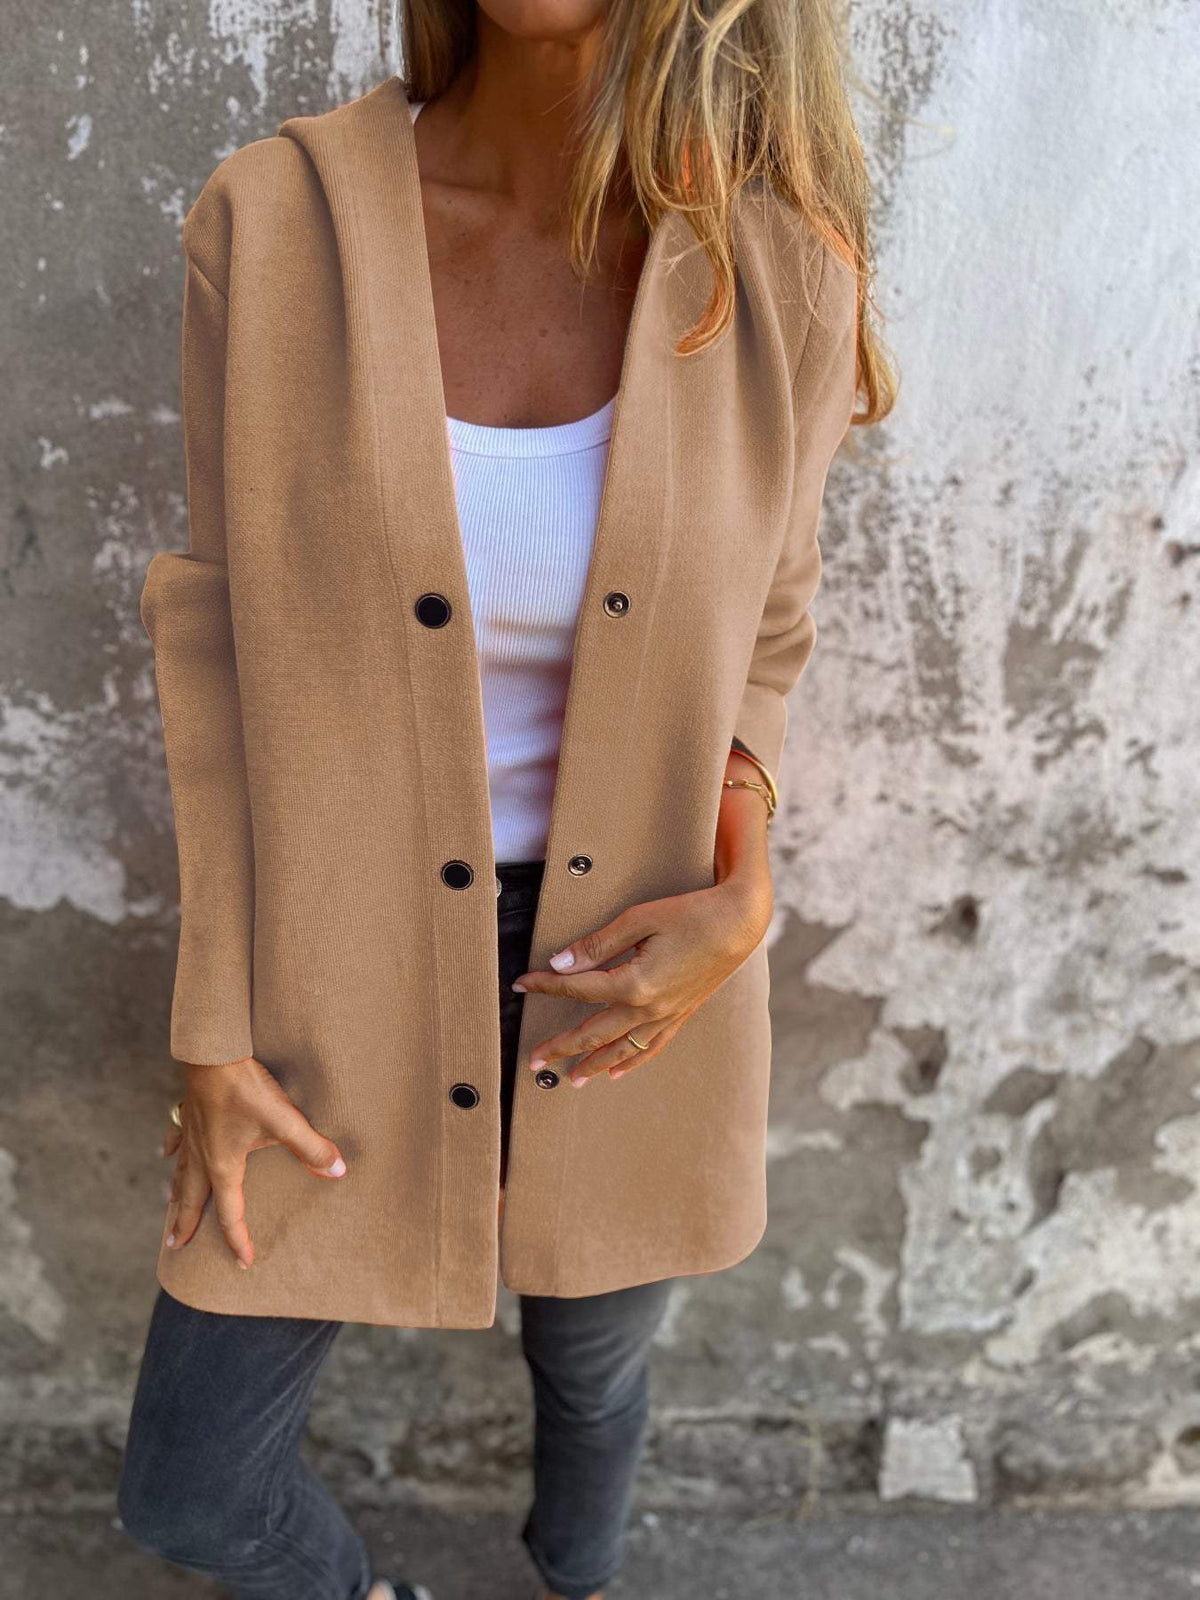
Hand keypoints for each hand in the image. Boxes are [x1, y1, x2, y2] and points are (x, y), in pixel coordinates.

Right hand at [159, 1057, 346, 1269]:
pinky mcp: (189, 1112)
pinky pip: (176, 1138)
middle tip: (175, 1246)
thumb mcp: (284, 1121)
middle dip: (185, 1225)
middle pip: (191, 1200)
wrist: (214, 1054)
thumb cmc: (246, 1089)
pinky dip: (172, 1149)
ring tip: (171, 1204)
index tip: (244, 1262)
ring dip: (177, 1192)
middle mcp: (201, 1157)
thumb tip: (338, 1171)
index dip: (239, 1240)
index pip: (231, 1214)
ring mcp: (191, 1135)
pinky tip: (166, 1151)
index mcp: (223, 1168)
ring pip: (181, 1172)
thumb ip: (311, 1148)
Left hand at [512, 874, 772, 1087]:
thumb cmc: (691, 913)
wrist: (740, 922)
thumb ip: (598, 944)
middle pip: (593, 1033)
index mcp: (635, 982)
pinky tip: (617, 1073)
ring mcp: (667, 1015)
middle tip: (533, 1059)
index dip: (547, 985)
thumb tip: (562, 962)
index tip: (523, 984)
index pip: (578, 988)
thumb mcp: (639, 919)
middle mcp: (649, 1007)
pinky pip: (651, 1047)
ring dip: (593, 1065)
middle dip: (560, 1046)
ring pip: (621, 1049)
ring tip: (569, 1079)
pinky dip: (631, 1062)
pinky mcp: (681, 1014)